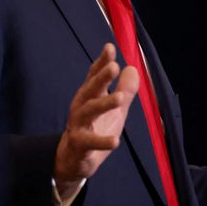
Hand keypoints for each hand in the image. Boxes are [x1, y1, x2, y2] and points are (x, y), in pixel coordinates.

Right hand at [53, 43, 138, 196]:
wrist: (73, 158)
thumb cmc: (94, 128)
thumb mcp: (114, 109)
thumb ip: (125, 90)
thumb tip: (133, 68)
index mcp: (90, 95)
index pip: (94, 75)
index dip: (102, 61)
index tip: (110, 48)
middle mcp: (81, 106)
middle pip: (91, 89)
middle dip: (101, 77)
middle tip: (114, 66)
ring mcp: (78, 124)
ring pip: (89, 111)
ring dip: (104, 104)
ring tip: (119, 98)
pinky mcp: (79, 143)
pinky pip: (90, 141)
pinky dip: (102, 141)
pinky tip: (115, 141)